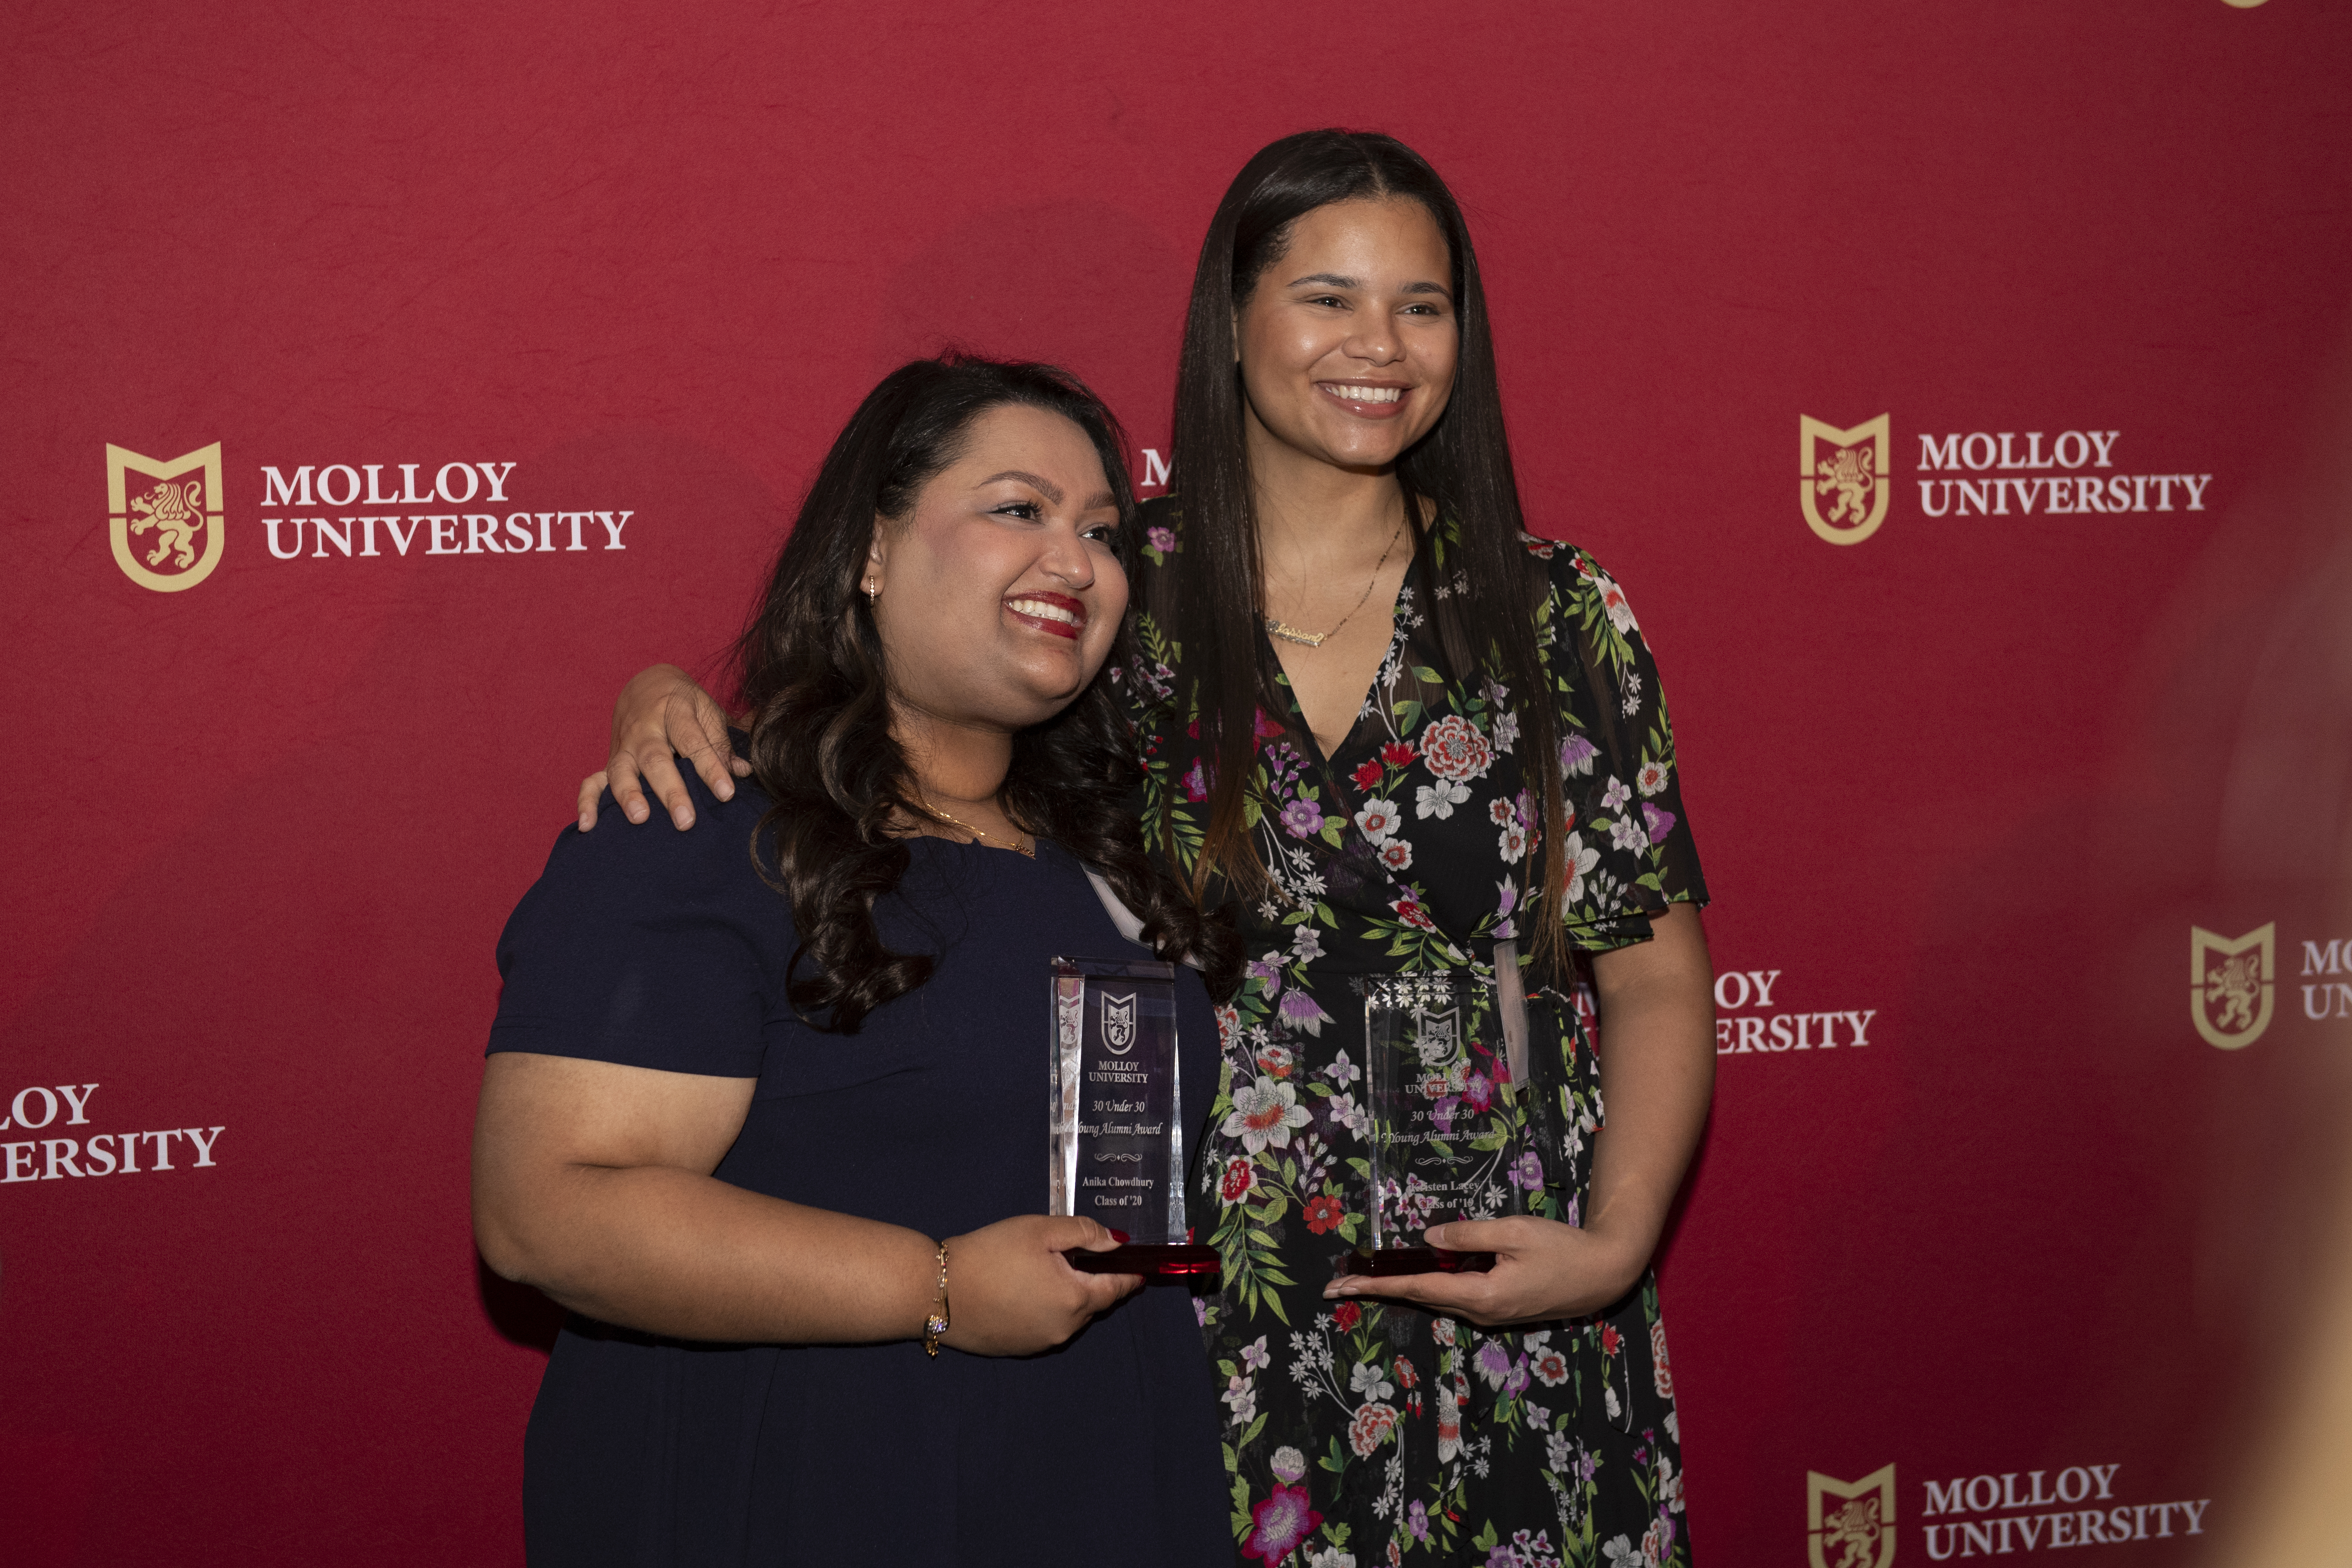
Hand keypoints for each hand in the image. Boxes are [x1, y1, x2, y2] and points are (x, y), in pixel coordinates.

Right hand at [575, 664, 746, 831]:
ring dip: (628, 795)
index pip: (693, 741)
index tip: (726, 793)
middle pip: (656, 759)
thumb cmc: (683, 702)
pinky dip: (587, 802)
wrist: (646, 684)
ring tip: (640, 818)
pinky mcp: (610, 759)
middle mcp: (645, 729)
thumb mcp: (706, 710)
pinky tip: (588, 826)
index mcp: (674, 711)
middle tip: (685, 819)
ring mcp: (624, 745)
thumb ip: (720, 742)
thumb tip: (742, 772)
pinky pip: (592, 780)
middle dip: (670, 791)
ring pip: (622, 770)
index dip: (710, 768)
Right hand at [936, 1215, 1140, 1355]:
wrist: (937, 1290)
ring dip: (1067, 1297)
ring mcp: (1040, 1343)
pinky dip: (1045, 1310)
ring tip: (1046, 1272)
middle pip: (1092, 1303)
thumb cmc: (991, 1253)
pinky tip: (1023, 1292)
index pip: (1116, 1289)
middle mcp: (1064, 1328)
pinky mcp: (1017, 1349)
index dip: (1129, 1277)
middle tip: (1081, 1259)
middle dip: (1093, 1282)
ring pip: (1068, 1317)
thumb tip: (1117, 1243)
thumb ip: (1083, 1233)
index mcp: (1076, 1299)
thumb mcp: (1040, 1230)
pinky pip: (1044, 1327)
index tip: (1140, 1271)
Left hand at [1321, 1215, 1644, 1327]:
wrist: (1603, 1275)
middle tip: (1339, 1281)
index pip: (1417, 1288)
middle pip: (1419, 1297)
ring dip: (1402, 1287)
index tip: (1341, 1285)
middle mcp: (1479, 1312)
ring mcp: (1489, 1314)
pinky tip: (1415, 1272)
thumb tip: (1427, 1239)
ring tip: (1366, 1275)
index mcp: (1480, 1295)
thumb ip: (1468, 1235)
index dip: (1377, 1284)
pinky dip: (1430, 1285)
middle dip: (1379, 1288)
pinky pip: (1455, 1296)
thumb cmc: (1562, 1249)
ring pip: (1436, 1298)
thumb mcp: (1513, 1232)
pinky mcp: (1499, 1309)